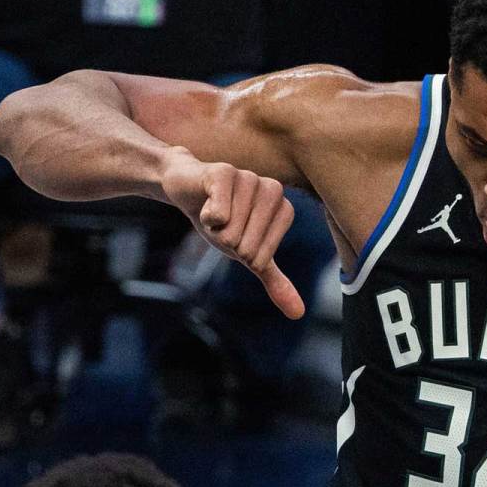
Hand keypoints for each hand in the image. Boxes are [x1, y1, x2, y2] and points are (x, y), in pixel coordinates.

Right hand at [160, 147, 304, 318]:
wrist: (188, 190)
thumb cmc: (222, 221)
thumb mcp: (248, 254)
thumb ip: (274, 280)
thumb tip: (298, 314)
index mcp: (284, 209)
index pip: (262, 256)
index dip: (241, 253)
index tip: (235, 234)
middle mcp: (272, 190)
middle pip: (247, 246)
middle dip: (226, 242)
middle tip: (221, 222)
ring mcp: (250, 178)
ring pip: (231, 231)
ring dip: (214, 229)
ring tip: (213, 211)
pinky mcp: (225, 172)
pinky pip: (220, 211)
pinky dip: (207, 216)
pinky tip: (206, 204)